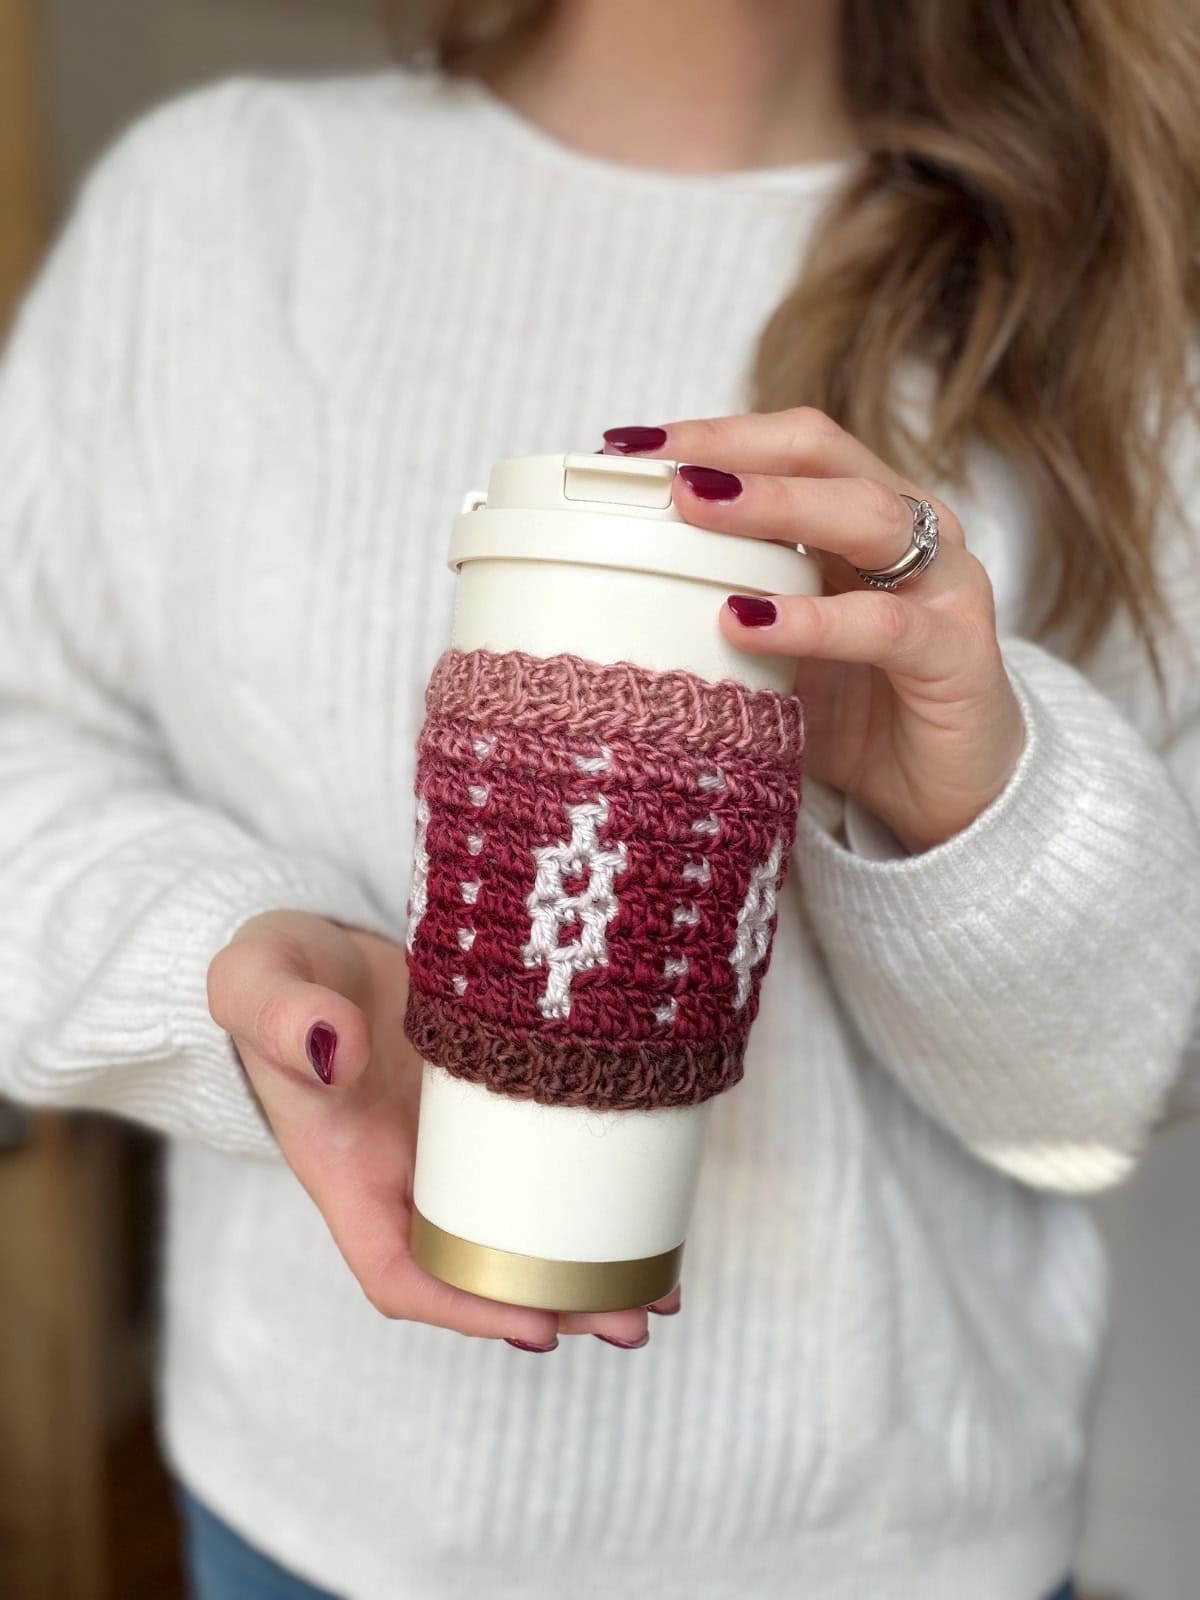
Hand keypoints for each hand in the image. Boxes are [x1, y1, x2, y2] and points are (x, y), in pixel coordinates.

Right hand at [208, 911, 675, 1348]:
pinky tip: (652, 1208)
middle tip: (635, 1319)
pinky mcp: (500, 1102)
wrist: (317, 946)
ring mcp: (459, 1145)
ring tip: (662, 1292)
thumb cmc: (276, 973)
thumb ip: (281, 1015)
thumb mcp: (258, 982)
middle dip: (557, 1304)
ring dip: (589, 1267)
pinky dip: (596, 1194)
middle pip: (482, 1269)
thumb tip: (337, 1047)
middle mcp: (406, 1175)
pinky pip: (549, 1163)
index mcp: (347, 1171)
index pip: (399, 1272)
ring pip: (526, 1227)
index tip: (536, 1324)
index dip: (466, 1308)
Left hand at [603, 411, 1025, 853]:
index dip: (715, 434)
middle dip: (736, 450)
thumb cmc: (861, 715)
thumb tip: (613, 588)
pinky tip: (746, 622)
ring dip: (774, 506)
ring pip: (863, 517)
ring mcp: (946, 587)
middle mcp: (914, 532)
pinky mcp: (958, 654)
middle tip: (657, 467)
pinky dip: (810, 620)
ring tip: (696, 508)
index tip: (627, 447)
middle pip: (825, 455)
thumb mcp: (776, 650)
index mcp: (866, 517)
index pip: (792, 445)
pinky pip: (881, 625)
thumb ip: (724, 605)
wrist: (954, 799)